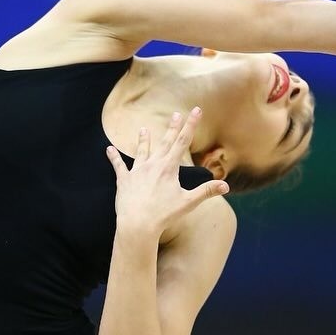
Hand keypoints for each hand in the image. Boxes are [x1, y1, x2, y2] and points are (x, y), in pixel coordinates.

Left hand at [105, 107, 229, 238]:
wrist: (137, 224)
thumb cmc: (164, 215)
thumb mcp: (188, 203)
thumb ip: (206, 191)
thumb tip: (226, 186)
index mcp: (169, 167)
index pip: (183, 141)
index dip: (191, 124)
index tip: (196, 110)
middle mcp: (153, 165)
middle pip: (164, 142)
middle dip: (172, 128)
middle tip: (176, 114)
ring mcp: (137, 171)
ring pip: (141, 151)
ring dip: (143, 140)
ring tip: (142, 129)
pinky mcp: (124, 180)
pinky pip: (118, 166)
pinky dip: (114, 157)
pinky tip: (108, 149)